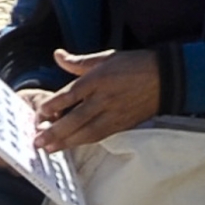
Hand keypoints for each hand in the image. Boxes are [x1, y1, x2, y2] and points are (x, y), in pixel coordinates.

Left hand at [34, 48, 161, 151]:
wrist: (167, 78)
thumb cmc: (136, 64)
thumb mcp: (107, 57)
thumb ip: (79, 61)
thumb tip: (57, 55)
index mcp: (99, 79)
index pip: (70, 94)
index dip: (53, 106)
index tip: (40, 113)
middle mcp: (105, 98)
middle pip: (75, 118)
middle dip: (55, 131)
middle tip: (37, 141)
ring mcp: (114, 113)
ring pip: (86, 131)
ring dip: (66, 142)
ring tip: (49, 149)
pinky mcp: (122, 123)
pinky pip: (100, 135)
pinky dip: (83, 142)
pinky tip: (71, 146)